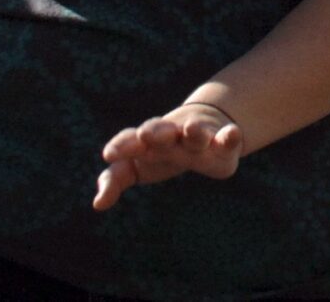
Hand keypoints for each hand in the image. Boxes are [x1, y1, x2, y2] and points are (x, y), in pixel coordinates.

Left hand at [93, 101, 246, 210]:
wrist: (201, 123)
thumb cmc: (160, 151)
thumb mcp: (138, 165)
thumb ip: (115, 179)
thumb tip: (97, 205)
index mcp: (147, 141)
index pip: (130, 140)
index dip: (121, 146)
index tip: (109, 155)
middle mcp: (172, 135)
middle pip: (162, 132)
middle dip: (155, 132)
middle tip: (146, 134)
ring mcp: (198, 136)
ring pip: (195, 133)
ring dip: (194, 132)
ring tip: (193, 130)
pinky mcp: (222, 143)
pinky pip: (228, 138)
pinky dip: (230, 136)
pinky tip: (231, 135)